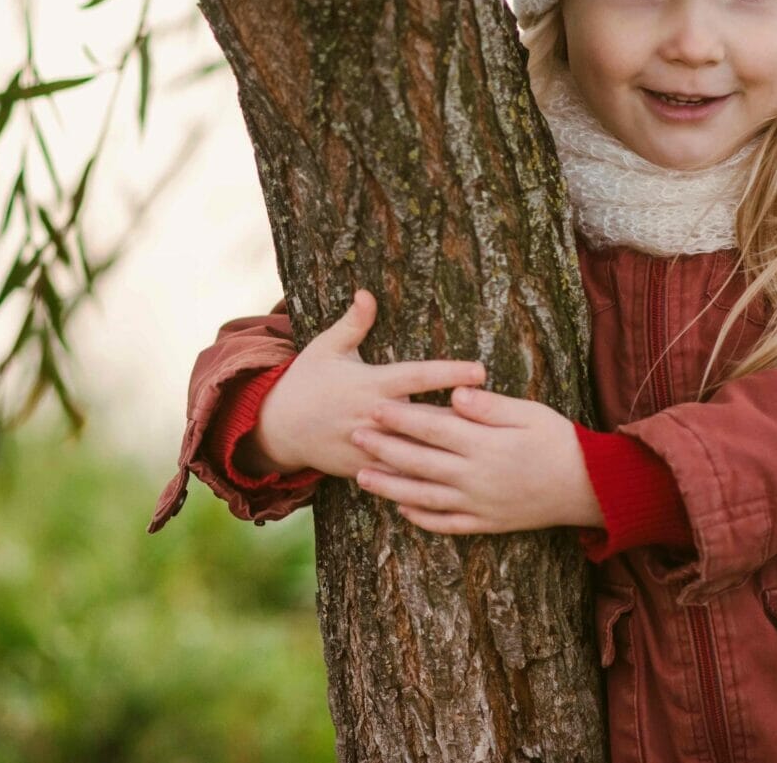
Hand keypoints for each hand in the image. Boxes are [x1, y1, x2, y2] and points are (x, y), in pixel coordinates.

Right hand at [249, 290, 487, 478]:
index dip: (449, 373)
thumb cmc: (307, 380)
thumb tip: (367, 292)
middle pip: (426, 418)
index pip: (417, 376)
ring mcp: (370, 446)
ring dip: (449, 453)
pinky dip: (425, 480)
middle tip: (499, 418)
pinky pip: (399, 478)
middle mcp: (374, 416)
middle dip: (462, 418)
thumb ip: (353, 323)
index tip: (479, 370)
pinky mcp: (365, 469)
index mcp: (370, 384)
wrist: (278, 427)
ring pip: (417, 453)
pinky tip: (454, 484)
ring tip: (486, 453)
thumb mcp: (326, 347)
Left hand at [350, 386, 604, 535]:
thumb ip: (489, 406)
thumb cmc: (560, 441)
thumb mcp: (529, 412)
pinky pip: (447, 524)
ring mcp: (480, 504)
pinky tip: (402, 510)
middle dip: (383, 449)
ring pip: (424, 498)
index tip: (374, 405)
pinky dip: (422, 519)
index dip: (400, 417)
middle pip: (419, 462)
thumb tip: (453, 394)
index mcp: (485, 445)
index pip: (432, 428)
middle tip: (353, 436)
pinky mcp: (488, 524)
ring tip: (361, 478)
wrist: (591, 488)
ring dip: (390, 488)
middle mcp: (476, 477)